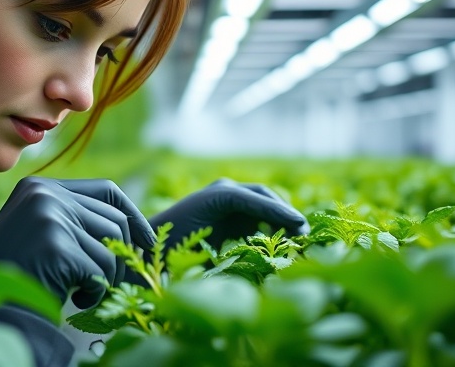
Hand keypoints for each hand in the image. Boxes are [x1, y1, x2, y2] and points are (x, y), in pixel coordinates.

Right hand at [0, 177, 155, 308]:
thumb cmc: (19, 275)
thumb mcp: (39, 232)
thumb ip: (73, 218)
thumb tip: (129, 224)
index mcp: (39, 186)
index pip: (105, 190)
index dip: (132, 216)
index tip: (146, 241)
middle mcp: (44, 195)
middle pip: (114, 220)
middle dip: (120, 256)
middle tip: (106, 281)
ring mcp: (50, 218)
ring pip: (112, 247)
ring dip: (107, 277)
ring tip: (85, 291)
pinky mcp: (56, 246)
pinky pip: (101, 270)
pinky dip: (96, 292)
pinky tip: (76, 299)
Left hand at [149, 178, 308, 250]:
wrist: (149, 247)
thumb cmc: (167, 251)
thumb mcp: (193, 252)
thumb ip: (220, 256)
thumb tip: (248, 264)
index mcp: (214, 196)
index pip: (251, 197)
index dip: (276, 210)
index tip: (298, 224)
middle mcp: (222, 191)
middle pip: (262, 195)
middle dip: (284, 211)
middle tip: (304, 232)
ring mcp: (226, 198)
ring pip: (263, 202)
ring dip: (281, 217)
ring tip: (299, 238)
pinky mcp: (230, 211)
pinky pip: (256, 213)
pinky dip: (272, 223)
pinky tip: (283, 240)